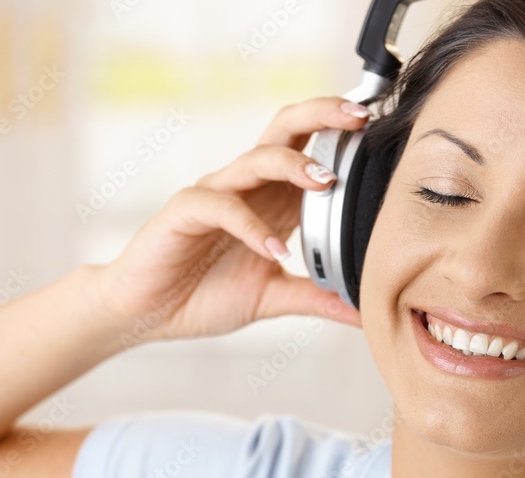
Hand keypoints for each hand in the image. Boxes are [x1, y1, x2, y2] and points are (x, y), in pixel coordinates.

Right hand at [97, 97, 371, 341]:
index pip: (310, 150)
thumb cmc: (203, 294)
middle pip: (285, 131)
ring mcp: (214, 195)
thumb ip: (316, 298)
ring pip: (256, 159)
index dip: (341, 135)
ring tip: (326, 181)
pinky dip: (251, 226)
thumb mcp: (272, 297)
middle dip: (322, 117)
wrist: (146, 313)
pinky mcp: (184, 211)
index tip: (379, 131)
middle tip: (358, 119)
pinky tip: (275, 249)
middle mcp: (247, 188)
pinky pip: (221, 206)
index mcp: (273, 201)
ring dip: (294, 165)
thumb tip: (362, 312)